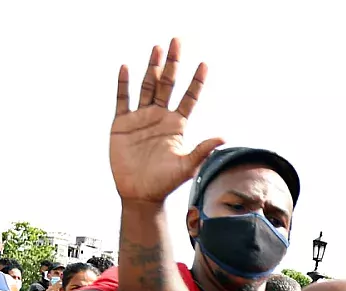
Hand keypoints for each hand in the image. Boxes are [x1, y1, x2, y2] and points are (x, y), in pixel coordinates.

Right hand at [110, 39, 223, 203]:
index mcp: (177, 124)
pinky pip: (122, 99)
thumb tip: (224, 137)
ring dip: (151, 67)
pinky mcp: (121, 124)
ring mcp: (140, 118)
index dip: (197, 82)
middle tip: (177, 41)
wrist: (140, 194)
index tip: (204, 64)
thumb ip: (202, 150)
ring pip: (147, 86)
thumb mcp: (186, 166)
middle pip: (167, 83)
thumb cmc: (165, 182)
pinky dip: (123, 84)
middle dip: (173, 63)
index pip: (189, 97)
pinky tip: (125, 67)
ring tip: (157, 47)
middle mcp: (160, 116)